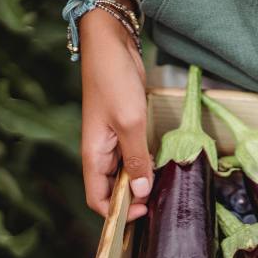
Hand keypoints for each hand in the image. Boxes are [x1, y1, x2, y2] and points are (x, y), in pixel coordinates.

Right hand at [79, 0, 151, 220]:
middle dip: (132, 202)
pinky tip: (162, 168)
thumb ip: (135, 159)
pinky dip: (146, 165)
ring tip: (164, 191)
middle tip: (159, 205)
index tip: (143, 212)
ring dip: (141, 184)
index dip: (117, 213)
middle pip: (112, 190)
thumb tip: (139, 192)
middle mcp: (101, 152)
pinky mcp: (126, 129)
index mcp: (93, 155)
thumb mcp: (129, 122)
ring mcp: (113, 141)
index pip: (98, 199)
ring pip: (125, 174)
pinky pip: (134, 156)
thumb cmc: (114, 80)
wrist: (111, 44)